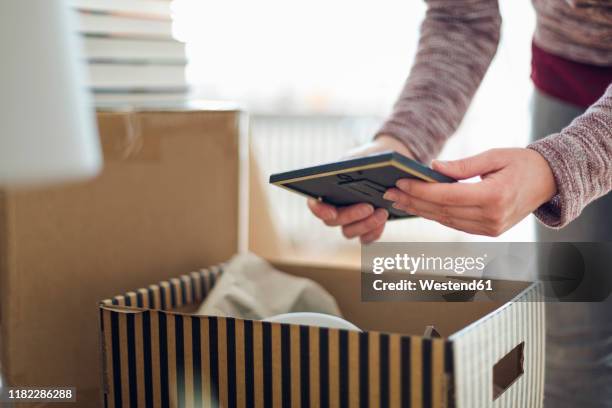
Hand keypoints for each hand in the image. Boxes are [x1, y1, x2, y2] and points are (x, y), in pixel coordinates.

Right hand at [307, 135, 414, 243]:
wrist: (386, 166)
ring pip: (349, 232)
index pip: (314, 203)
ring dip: (365, 224)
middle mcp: (333, 208)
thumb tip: (354, 169)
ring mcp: (347, 221)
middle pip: (333, 220)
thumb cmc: (368, 158)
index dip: (319, 210)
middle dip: (351, 215)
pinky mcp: (363, 229)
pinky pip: (365, 238)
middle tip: (369, 206)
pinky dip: (374, 232)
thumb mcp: (362, 156)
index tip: (331, 212)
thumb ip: (356, 162)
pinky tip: (384, 221)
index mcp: (326, 189)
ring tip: (383, 212)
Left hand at [383, 148, 556, 236]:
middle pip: (442, 210)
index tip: (400, 183)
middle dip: (413, 201)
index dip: (421, 190)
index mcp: (495, 197)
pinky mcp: (488, 232)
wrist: (550, 181)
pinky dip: (436, 215)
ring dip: (420, 209)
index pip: (447, 196)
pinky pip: (455, 224)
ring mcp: (490, 228)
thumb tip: (432, 167)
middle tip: (389, 192)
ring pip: (446, 220)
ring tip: (398, 199)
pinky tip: (419, 206)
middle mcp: (492, 217)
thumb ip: (462, 165)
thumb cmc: (522, 163)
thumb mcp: (494, 156)